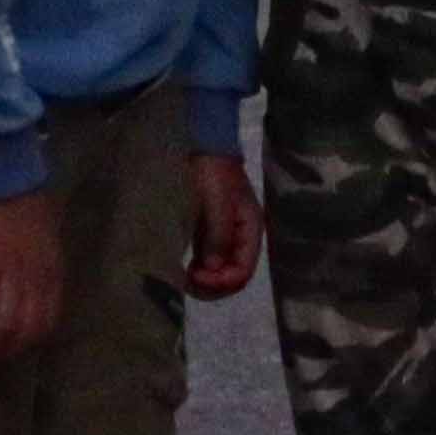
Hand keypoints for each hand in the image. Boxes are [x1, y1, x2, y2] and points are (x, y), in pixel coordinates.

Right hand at [0, 189, 66, 362]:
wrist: (3, 171)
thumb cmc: (21, 197)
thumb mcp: (43, 235)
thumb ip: (39, 262)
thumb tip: (26, 283)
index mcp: (53, 271)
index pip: (48, 322)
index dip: (27, 342)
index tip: (7, 347)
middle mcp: (37, 277)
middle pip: (27, 332)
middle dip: (3, 351)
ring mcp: (14, 272)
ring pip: (5, 327)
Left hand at [184, 152, 265, 296]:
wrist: (203, 149)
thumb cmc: (213, 172)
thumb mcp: (217, 201)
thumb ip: (218, 235)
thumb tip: (212, 269)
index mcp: (251, 230)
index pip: (243, 269)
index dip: (223, 280)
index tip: (198, 276)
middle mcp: (241, 239)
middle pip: (233, 275)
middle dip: (214, 285)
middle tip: (189, 281)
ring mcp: (225, 238)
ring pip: (220, 272)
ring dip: (205, 281)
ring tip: (185, 278)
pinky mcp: (209, 234)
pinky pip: (208, 261)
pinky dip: (199, 271)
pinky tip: (186, 269)